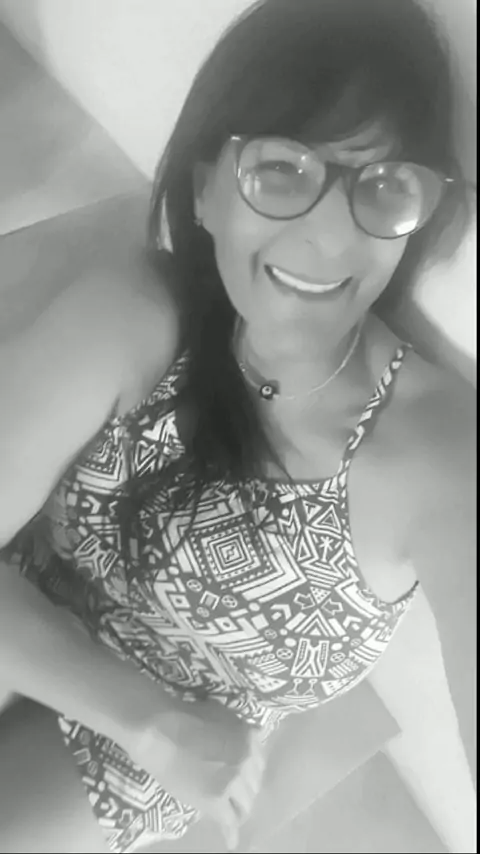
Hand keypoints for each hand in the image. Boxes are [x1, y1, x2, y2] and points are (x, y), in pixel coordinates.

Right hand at [127, 695, 265, 841]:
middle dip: (243, 791)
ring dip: (236, 808)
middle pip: (253, 786)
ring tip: (228, 813)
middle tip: (230, 795)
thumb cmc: (186, 715)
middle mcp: (248, 760)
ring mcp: (234, 781)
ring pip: (244, 805)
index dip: (248, 772)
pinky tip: (230, 841)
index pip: (258, 764)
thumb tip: (249, 739)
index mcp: (250, 738)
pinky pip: (229, 822)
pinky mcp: (217, 800)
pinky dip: (230, 833)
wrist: (161, 730)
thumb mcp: (222, 714)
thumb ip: (238, 730)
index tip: (240, 778)